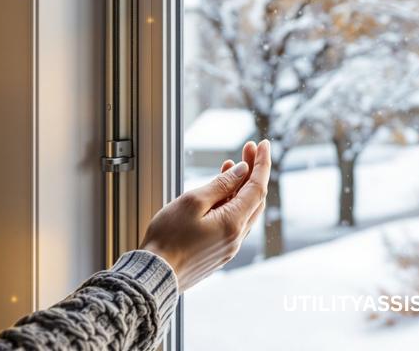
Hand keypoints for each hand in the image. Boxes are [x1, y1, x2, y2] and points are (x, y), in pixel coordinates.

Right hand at [141, 139, 269, 290]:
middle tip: (248, 150)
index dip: (261, 163)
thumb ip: (221, 185)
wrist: (155, 274)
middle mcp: (237, 236)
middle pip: (255, 198)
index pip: (257, 187)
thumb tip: (242, 171)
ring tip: (232, 165)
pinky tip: (222, 193)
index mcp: (233, 223)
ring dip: (242, 187)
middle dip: (254, 172)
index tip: (263, 144)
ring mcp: (229, 246)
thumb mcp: (193, 202)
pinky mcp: (219, 251)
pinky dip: (233, 202)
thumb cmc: (168, 238)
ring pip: (245, 210)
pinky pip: (235, 221)